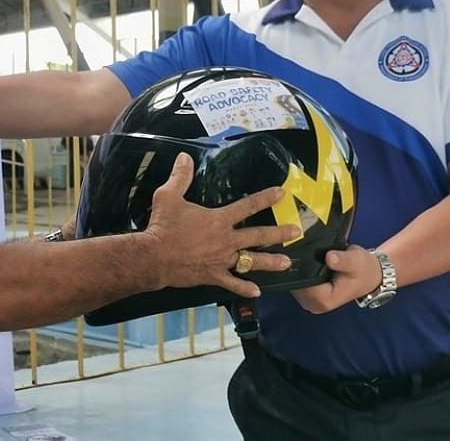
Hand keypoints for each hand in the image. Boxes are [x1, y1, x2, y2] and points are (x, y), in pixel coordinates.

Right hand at [143, 153, 298, 299]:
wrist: (154, 257)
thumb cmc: (162, 226)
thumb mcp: (168, 196)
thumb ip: (180, 177)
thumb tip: (184, 157)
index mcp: (218, 220)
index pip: (247, 206)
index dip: (266, 198)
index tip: (282, 194)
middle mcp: (225, 240)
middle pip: (257, 236)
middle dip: (279, 233)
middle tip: (296, 231)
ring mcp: (222, 260)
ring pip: (251, 261)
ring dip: (270, 261)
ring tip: (287, 263)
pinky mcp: (213, 276)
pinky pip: (232, 283)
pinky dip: (244, 288)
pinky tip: (257, 292)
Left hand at [291, 245, 383, 312]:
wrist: (367, 275)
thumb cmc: (362, 269)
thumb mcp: (355, 262)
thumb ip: (342, 261)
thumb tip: (330, 258)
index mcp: (324, 300)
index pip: (303, 283)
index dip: (301, 267)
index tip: (302, 251)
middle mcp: (313, 304)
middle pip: (295, 283)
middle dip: (297, 266)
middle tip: (300, 247)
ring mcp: (308, 301)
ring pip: (294, 281)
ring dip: (297, 267)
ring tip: (302, 251)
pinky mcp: (306, 295)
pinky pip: (297, 281)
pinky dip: (300, 270)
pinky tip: (304, 258)